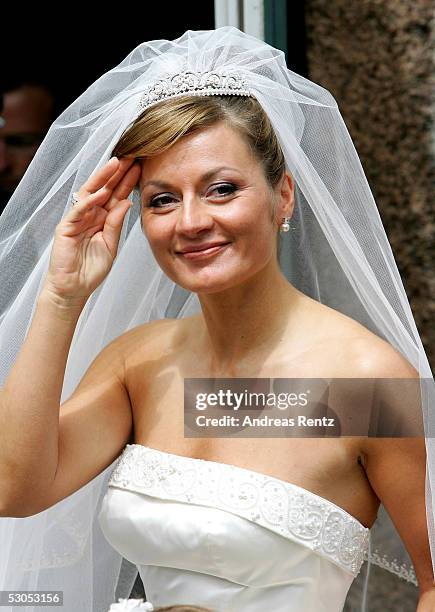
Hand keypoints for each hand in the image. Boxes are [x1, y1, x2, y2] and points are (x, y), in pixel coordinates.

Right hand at [44, 157, 140, 301]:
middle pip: (104, 189)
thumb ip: (116, 224)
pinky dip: (89, 201)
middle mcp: (90, 215)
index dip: (127, 182)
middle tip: (131, 156)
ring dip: (103, 178)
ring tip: (116, 164)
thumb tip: (127, 202)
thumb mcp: (111, 245)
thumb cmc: (91, 270)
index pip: (116, 195)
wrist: (73, 289)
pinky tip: (100, 192)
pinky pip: (78, 210)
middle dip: (117, 173)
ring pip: (90, 193)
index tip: (140, 167)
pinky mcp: (66, 228)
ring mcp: (77, 219)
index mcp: (102, 219)